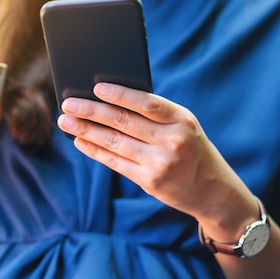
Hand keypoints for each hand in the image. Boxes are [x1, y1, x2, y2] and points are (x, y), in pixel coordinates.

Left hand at [57, 82, 247, 220]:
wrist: (214, 191)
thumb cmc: (191, 148)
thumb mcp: (183, 126)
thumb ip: (154, 114)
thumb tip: (107, 98)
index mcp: (182, 119)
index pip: (147, 103)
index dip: (120, 94)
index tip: (95, 87)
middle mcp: (172, 141)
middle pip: (124, 122)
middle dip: (91, 111)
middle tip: (68, 104)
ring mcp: (161, 163)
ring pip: (114, 142)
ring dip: (86, 130)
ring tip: (66, 121)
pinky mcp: (150, 181)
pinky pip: (115, 162)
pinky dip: (95, 150)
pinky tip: (80, 140)